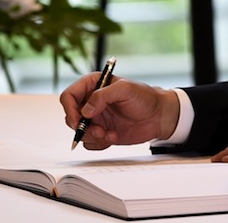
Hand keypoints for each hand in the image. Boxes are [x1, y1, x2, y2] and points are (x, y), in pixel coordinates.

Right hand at [59, 75, 178, 149]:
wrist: (158, 116)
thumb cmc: (144, 97)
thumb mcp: (125, 89)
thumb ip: (102, 96)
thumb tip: (85, 110)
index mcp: (92, 85)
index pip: (69, 96)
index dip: (70, 109)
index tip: (79, 120)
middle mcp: (91, 102)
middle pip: (71, 116)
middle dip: (82, 127)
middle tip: (98, 130)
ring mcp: (96, 118)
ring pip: (79, 132)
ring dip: (92, 136)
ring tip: (109, 134)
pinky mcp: (101, 132)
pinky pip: (90, 142)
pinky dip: (100, 143)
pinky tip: (114, 136)